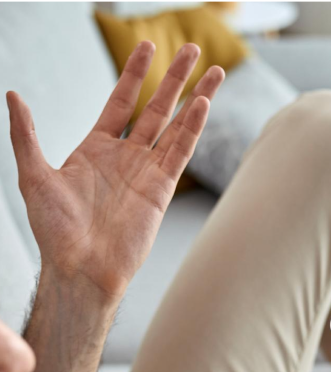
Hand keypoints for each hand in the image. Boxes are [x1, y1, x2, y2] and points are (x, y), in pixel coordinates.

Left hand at [7, 41, 223, 300]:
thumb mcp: (34, 175)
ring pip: (177, 126)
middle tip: (193, 50)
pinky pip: (180, 152)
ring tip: (214, 72)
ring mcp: (147, 172)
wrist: (82, 267)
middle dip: (175, 78)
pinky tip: (202, 105)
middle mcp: (126, 156)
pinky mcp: (162, 189)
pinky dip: (193, 128)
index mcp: (96, 148)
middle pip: (157, 108)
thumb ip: (26, 135)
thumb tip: (12, 95)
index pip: (121, 101)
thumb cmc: (56, 230)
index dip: (135, 74)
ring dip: (196, 98)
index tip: (149, 48)